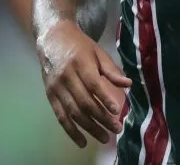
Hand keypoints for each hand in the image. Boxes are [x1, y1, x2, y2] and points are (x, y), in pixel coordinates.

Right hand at [37, 21, 131, 147]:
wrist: (52, 39)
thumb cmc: (80, 46)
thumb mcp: (98, 52)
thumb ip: (111, 69)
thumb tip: (128, 84)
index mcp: (80, 63)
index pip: (93, 83)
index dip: (104, 98)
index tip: (117, 111)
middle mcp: (67, 76)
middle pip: (84, 101)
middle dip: (101, 118)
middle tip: (116, 129)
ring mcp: (57, 87)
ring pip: (73, 112)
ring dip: (89, 128)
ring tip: (104, 137)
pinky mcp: (50, 96)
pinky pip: (60, 116)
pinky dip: (71, 131)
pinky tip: (82, 141)